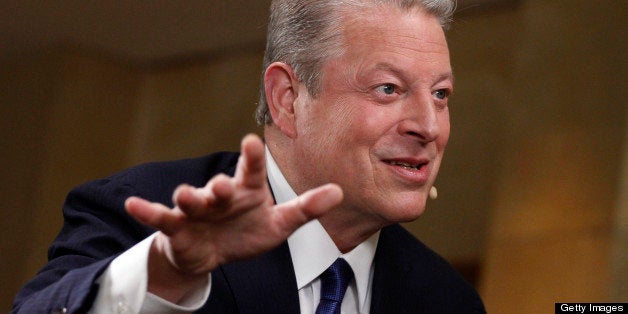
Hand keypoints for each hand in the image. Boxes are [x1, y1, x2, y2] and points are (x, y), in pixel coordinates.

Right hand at [125, 134, 342, 301]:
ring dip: (188, 197)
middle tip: (225, 186)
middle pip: (219, 187)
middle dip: (220, 187)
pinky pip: (160, 217)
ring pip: (190, 199)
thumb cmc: (246, 232)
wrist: (214, 252)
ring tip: (187, 196)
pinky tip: (134, 205)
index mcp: (246, 190)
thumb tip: (340, 191)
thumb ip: (306, 208)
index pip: (251, 171)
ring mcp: (196, 209)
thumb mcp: (279, 224)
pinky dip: (147, 211)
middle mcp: (220, 194)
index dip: (251, 158)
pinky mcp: (176, 226)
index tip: (252, 141)